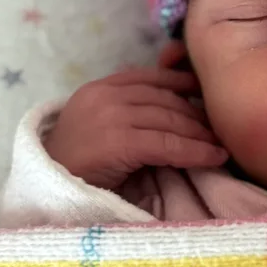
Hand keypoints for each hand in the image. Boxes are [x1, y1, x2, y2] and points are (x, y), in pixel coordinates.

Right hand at [45, 47, 227, 189]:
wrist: (46, 189)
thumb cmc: (78, 163)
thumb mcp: (101, 123)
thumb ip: (129, 108)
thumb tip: (177, 104)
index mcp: (101, 87)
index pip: (151, 77)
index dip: (183, 83)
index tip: (206, 94)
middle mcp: (106, 95)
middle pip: (165, 99)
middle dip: (196, 115)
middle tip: (219, 129)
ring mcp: (110, 116)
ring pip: (170, 120)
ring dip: (201, 134)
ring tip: (220, 145)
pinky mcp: (118, 142)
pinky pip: (167, 144)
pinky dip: (195, 151)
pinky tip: (214, 158)